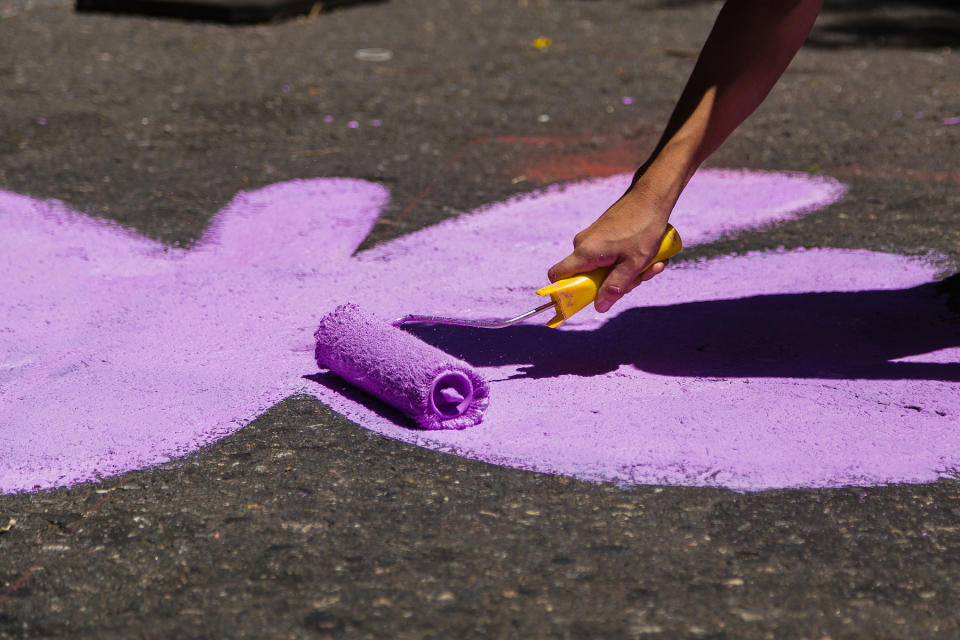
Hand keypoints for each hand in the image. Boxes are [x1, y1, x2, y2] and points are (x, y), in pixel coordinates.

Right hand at [547, 187, 671, 312]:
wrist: (651, 195)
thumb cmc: (644, 227)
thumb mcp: (634, 263)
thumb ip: (616, 287)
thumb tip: (599, 307)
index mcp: (585, 252)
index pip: (557, 275)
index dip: (566, 291)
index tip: (587, 298)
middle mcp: (583, 245)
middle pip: (588, 277)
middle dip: (615, 283)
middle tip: (639, 276)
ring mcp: (593, 239)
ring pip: (604, 268)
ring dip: (628, 272)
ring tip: (652, 263)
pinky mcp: (603, 234)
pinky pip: (610, 256)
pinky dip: (628, 260)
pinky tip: (649, 256)